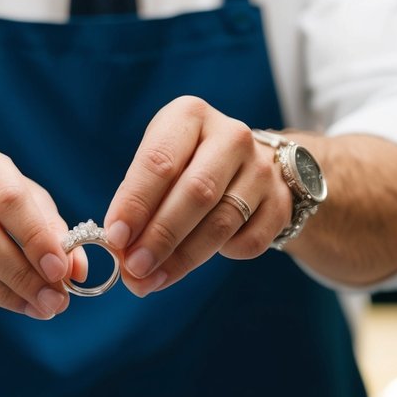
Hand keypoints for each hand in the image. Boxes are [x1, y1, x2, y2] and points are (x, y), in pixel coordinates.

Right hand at [0, 145, 85, 319]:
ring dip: (10, 295)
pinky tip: (16, 302)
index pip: (7, 198)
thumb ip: (55, 233)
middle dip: (23, 274)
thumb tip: (76, 270)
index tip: (60, 269)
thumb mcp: (30, 205)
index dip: (36, 237)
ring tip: (43, 307)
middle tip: (56, 299)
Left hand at [104, 96, 291, 294]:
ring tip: (151, 280)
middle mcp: (232, 136)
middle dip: (160, 236)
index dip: (136, 203)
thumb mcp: (159, 163)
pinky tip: (198, 258)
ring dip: (183, 258)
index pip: (160, 162)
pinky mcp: (280, 202)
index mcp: (190, 116)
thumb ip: (138, 199)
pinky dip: (222, 255)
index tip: (116, 238)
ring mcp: (262, 169)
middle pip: (196, 193)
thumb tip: (121, 248)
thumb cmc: (187, 165)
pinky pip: (249, 241)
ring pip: (222, 222)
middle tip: (134, 268)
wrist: (248, 164)